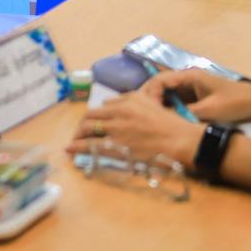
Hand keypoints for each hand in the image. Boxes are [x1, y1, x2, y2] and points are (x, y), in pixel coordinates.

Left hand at [66, 92, 202, 166]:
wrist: (179, 140)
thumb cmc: (169, 123)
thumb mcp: (150, 102)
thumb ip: (129, 99)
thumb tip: (109, 103)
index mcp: (126, 102)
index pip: (101, 107)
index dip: (93, 116)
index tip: (90, 123)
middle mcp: (118, 113)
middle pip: (90, 117)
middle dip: (81, 126)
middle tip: (79, 134)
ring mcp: (116, 130)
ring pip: (88, 130)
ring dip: (77, 137)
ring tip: (72, 143)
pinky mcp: (116, 147)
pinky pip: (92, 146)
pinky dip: (78, 148)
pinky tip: (71, 150)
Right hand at [140, 69, 250, 122]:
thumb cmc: (235, 103)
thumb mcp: (210, 111)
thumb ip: (186, 114)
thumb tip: (165, 122)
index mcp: (190, 76)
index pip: (160, 80)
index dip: (149, 93)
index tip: (145, 110)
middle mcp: (188, 79)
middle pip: (161, 86)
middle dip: (150, 100)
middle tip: (143, 117)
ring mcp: (192, 89)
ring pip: (168, 96)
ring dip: (159, 107)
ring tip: (151, 122)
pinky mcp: (197, 99)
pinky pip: (177, 103)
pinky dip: (170, 111)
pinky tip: (166, 123)